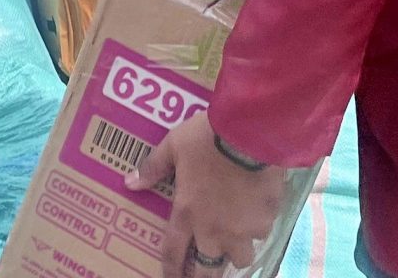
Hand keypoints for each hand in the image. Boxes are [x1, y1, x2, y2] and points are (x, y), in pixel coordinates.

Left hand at [130, 113, 288, 277]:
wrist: (250, 133)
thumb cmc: (207, 139)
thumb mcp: (174, 146)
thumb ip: (153, 167)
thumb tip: (129, 182)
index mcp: (187, 214)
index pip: (174, 253)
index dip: (172, 270)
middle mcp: (215, 230)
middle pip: (210, 271)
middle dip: (206, 274)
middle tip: (205, 270)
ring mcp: (244, 229)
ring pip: (242, 258)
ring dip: (236, 252)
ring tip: (236, 239)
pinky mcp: (267, 219)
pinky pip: (262, 233)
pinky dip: (258, 228)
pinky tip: (257, 212)